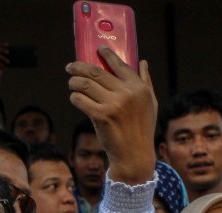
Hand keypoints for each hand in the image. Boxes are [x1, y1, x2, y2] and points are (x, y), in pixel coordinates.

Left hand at [66, 48, 156, 184]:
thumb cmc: (142, 129)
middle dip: (79, 67)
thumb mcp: (150, 103)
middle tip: (70, 66)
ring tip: (71, 83)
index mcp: (139, 88)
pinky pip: (81, 100)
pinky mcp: (101, 116)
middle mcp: (127, 93)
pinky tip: (75, 98)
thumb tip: (142, 62)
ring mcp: (113, 104)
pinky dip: (75, 97)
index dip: (106, 55)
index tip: (97, 49)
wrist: (134, 154)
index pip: (120, 64)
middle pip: (96, 72)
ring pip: (85, 84)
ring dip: (74, 82)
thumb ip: (146, 81)